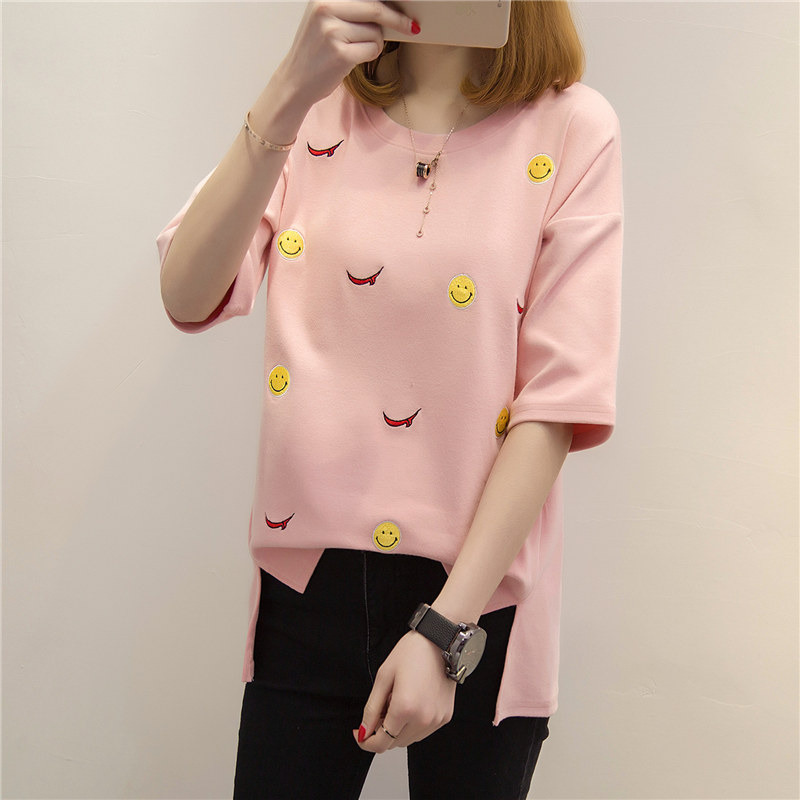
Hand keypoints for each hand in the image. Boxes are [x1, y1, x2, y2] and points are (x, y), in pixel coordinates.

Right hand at [277, 0, 416, 109]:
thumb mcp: (325, 19)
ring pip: (376, 32)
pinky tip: (354, 59)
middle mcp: (326, 9)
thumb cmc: (315, 51)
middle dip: (397, 19)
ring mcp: (333, 32)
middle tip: (411, 27)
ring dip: (374, 43)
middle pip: (376, 8)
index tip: (406, 5)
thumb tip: (386, 6)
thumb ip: (350, 8)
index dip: (388, 3)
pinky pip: (372, 50)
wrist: (295, 81)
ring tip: (354, 49)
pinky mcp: (341, 55)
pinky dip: (370, 55)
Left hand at [351, 629, 456, 751]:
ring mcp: (436, 720)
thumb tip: (363, 732)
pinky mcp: (445, 717)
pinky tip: (412, 703)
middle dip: (382, 731)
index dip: (366, 742)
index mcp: (405, 708)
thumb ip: (372, 708)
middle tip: (381, 707)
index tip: (360, 734)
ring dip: (398, 729)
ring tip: (398, 702)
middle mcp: (423, 719)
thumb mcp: (384, 677)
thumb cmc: (412, 653)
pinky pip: (423, 731)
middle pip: (394, 743)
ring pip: (408, 740)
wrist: (440, 641)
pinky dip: (413, 724)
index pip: (381, 743)